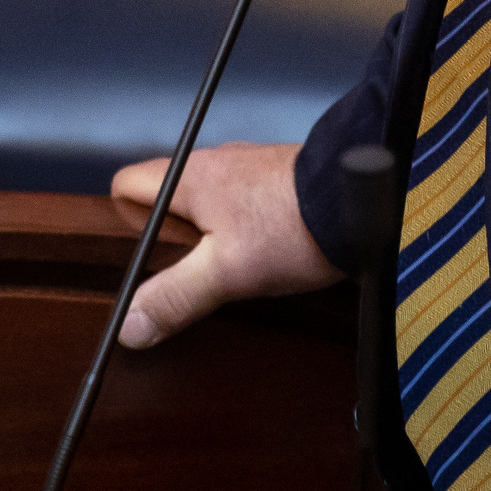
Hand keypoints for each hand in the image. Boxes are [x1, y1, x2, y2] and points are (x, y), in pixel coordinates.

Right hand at [110, 142, 340, 348]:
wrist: (364, 199)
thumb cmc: (290, 229)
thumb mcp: (227, 272)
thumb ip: (174, 296)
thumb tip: (127, 327)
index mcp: (190, 176)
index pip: (127, 183)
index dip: (127, 222)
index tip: (151, 257)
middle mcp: (216, 163)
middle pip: (168, 197)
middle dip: (172, 237)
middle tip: (194, 273)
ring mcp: (251, 168)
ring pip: (208, 203)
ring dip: (212, 236)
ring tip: (235, 268)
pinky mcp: (281, 181)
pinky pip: (242, 203)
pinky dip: (244, 228)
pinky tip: (268, 254)